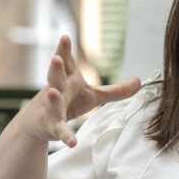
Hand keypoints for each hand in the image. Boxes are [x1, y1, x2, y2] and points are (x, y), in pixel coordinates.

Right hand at [18, 35, 140, 146]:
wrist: (38, 124)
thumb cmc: (69, 102)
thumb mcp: (93, 96)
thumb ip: (116, 90)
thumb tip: (139, 81)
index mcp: (68, 79)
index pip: (66, 62)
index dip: (64, 49)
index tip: (65, 36)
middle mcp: (57, 90)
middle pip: (55, 76)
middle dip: (56, 67)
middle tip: (56, 58)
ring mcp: (51, 108)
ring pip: (52, 101)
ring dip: (53, 97)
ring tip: (53, 92)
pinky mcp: (50, 126)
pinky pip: (58, 130)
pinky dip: (65, 136)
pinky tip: (72, 142)